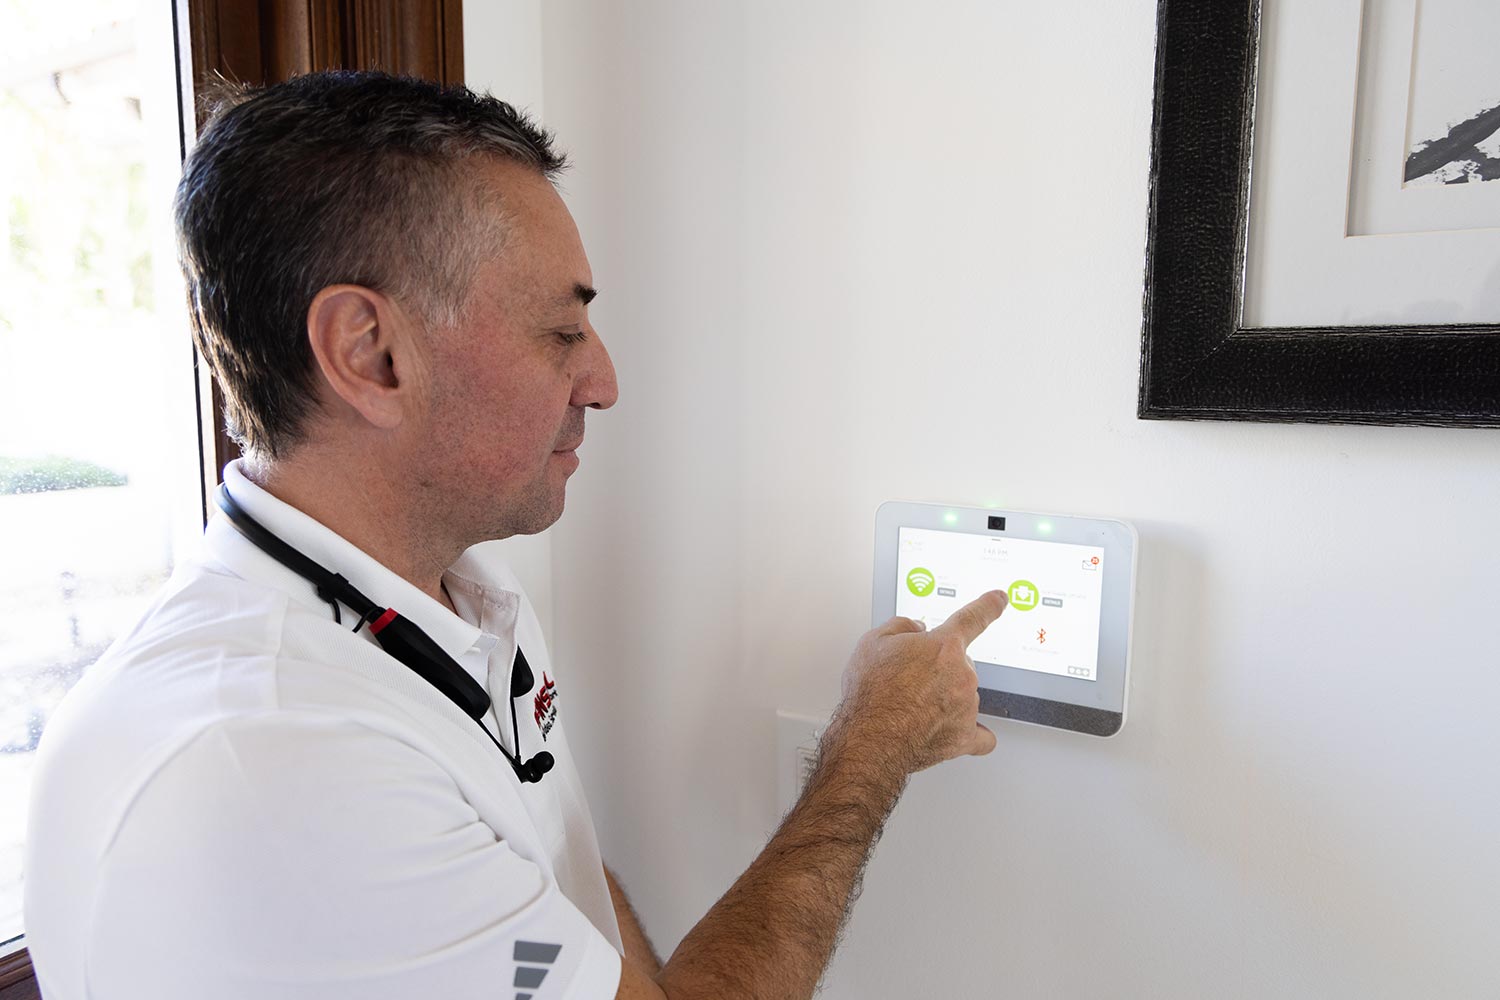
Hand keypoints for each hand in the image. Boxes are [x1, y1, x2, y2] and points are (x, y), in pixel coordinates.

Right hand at [826, 590, 1006, 775]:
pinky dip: (971, 733)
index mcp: (944, 646)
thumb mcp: (872, 642)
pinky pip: (981, 736)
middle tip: (910, 681)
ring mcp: (967, 707)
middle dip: (940, 668)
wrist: (868, 738)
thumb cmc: (870, 694)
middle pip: (961, 664)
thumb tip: (916, 628)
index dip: (989, 606)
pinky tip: (960, 730)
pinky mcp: (964, 737)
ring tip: (913, 708)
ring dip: (946, 697)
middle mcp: (962, 675)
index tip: (1000, 600)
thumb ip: (900, 626)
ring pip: (965, 695)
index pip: (973, 617)